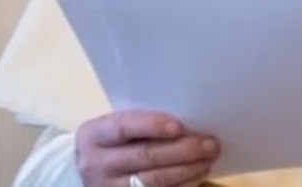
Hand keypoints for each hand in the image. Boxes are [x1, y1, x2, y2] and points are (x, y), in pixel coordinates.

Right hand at [74, 110, 220, 186]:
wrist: (92, 172)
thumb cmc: (111, 142)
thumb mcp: (113, 129)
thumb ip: (140, 123)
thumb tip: (187, 122)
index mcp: (93, 136)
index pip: (123, 127)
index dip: (152, 125)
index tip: (178, 126)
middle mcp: (96, 164)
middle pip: (144, 156)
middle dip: (182, 150)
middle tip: (210, 144)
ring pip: (154, 181)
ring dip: (188, 170)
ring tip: (208, 159)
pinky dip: (183, 186)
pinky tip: (198, 175)